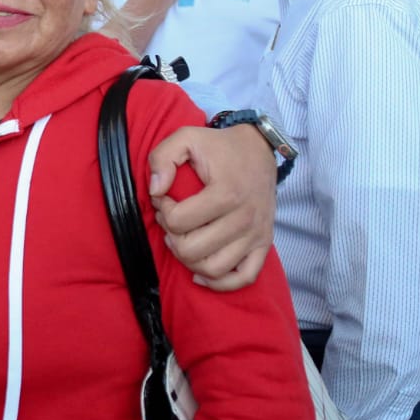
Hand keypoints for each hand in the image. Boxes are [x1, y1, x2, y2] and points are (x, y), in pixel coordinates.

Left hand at [148, 124, 276, 290]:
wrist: (259, 149)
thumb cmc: (219, 146)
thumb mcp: (186, 137)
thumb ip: (163, 157)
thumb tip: (155, 190)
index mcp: (226, 193)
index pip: (178, 221)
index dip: (163, 210)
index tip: (165, 198)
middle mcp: (244, 218)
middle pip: (192, 249)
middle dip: (172, 235)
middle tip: (172, 218)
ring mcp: (256, 235)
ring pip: (213, 269)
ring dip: (189, 258)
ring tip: (184, 237)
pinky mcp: (264, 244)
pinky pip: (243, 278)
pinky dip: (219, 282)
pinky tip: (200, 271)